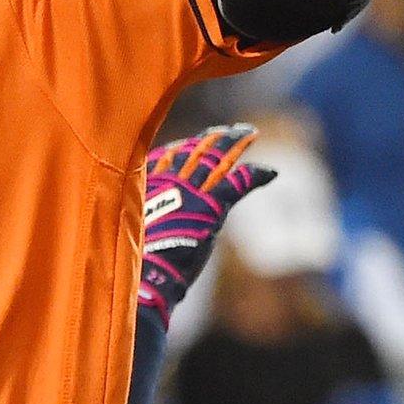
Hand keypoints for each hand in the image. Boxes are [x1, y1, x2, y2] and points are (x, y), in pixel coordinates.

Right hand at [138, 123, 275, 326]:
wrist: (148, 274)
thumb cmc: (135, 260)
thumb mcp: (133, 229)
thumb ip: (143, 214)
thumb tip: (141, 221)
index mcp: (147, 183)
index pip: (168, 155)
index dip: (184, 146)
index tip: (191, 141)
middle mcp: (170, 180)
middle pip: (195, 150)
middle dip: (213, 138)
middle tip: (227, 130)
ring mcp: (192, 190)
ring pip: (218, 157)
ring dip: (234, 144)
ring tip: (247, 133)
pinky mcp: (212, 205)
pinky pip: (240, 182)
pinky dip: (256, 175)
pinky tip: (270, 172)